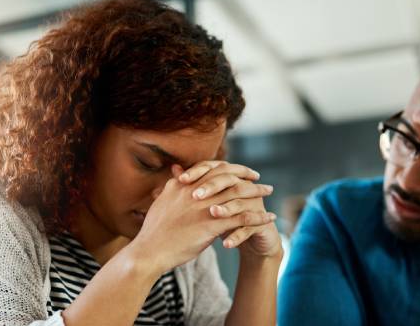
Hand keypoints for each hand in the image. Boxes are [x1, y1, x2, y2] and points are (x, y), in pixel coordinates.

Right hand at [131, 162, 275, 273]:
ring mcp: (205, 208)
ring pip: (238, 195)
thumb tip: (177, 171)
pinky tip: (269, 218)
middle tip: (259, 178)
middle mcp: (197, 192)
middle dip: (246, 176)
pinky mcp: (211, 226)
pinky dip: (258, 217)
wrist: (149, 251)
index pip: (213, 169)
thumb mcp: (163, 200)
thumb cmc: (155, 230)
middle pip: (229, 178)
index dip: (230, 168)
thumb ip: (173, 184)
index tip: (241, 170)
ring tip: (269, 192)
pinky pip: (241, 219)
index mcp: (186, 185)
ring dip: (256, 193)